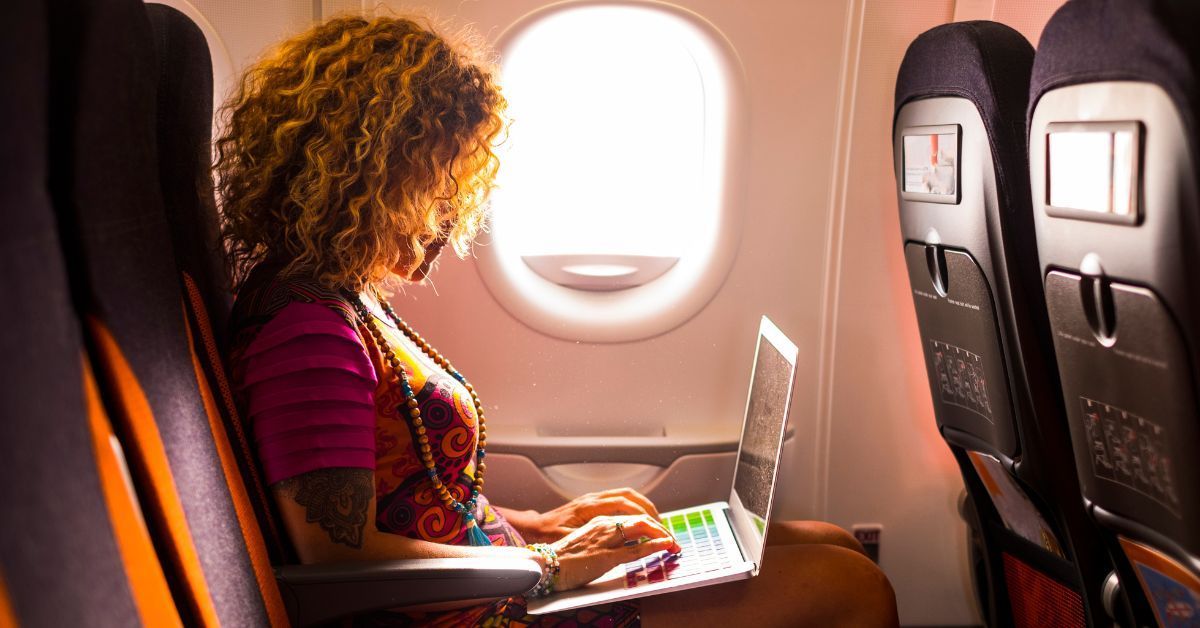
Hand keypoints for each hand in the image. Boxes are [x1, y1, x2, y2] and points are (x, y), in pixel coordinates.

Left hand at [519, 488, 661, 542]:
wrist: (532, 529)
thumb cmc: (548, 537)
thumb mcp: (571, 540)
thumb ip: (592, 539)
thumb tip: (611, 541)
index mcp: (590, 506)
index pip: (625, 505)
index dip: (644, 515)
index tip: (658, 528)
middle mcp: (594, 499)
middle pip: (630, 496)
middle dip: (650, 510)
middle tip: (663, 527)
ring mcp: (593, 499)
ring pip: (625, 495)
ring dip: (643, 507)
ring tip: (655, 522)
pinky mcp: (592, 504)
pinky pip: (618, 500)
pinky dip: (633, 507)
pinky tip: (638, 520)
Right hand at [549, 515, 680, 590]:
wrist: (543, 565)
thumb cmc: (562, 556)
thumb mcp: (586, 539)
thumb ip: (604, 537)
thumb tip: (624, 541)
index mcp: (598, 519)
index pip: (632, 513)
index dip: (651, 520)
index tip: (662, 530)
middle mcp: (603, 524)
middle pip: (640, 517)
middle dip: (661, 526)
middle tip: (673, 538)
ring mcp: (604, 539)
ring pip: (640, 527)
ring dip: (661, 534)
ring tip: (674, 543)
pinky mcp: (604, 556)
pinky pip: (635, 548)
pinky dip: (653, 545)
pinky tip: (665, 546)